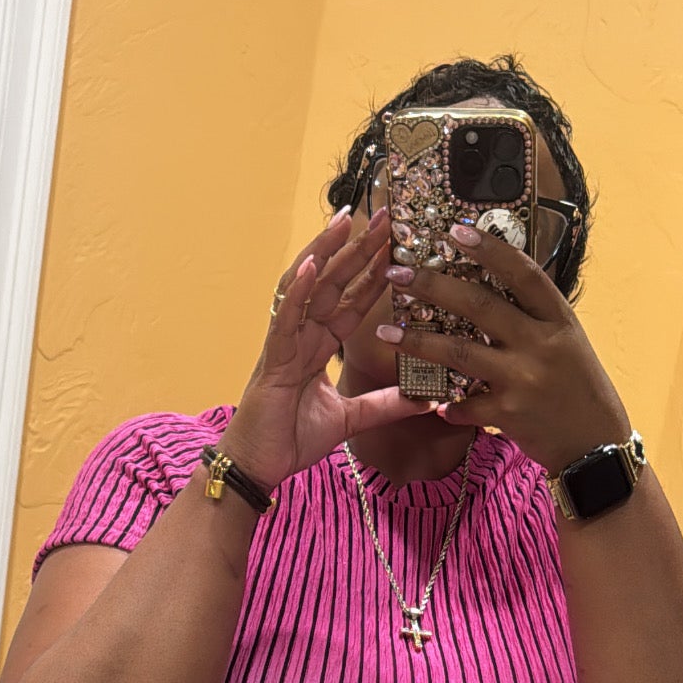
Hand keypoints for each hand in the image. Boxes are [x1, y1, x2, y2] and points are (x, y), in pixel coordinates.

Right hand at [223, 207, 432, 490]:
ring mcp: (285, 343)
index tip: (396, 244)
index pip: (351, 300)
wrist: (259, 466)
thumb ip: (384, 405)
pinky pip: (284, 319)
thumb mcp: (351, 420)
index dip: (373, 272)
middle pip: (332, 282)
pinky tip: (309, 267)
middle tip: (384, 215)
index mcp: (318, 346)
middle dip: (357, 248)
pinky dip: (296, 292)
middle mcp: (302, 336)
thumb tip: (424, 400)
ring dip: (324, 252)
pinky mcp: (272, 359)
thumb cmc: (291, 439)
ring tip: (343, 220)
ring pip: (305, 287)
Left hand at [375, 223, 630, 474]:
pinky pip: (465, 406)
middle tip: (399, 272)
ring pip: (461, 353)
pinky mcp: (509, 416)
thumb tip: (494, 286)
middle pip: (480, 306)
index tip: (456, 230)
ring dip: (420, 342)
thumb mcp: (568, 342)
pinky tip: (433, 403)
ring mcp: (523, 380)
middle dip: (434, 286)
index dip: (489, 249)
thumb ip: (534, 318)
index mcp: (558, 319)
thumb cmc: (579, 389)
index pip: (522, 273)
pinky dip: (447, 405)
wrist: (596, 445)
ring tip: (388, 332)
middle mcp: (540, 344)